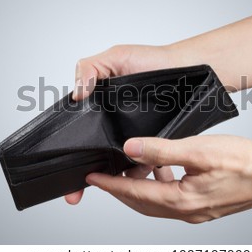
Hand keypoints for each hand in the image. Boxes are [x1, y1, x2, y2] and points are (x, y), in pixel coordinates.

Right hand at [65, 44, 183, 204]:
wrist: (187, 69)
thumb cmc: (152, 61)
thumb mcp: (116, 57)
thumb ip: (90, 68)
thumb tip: (76, 94)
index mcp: (99, 108)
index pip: (79, 134)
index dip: (70, 155)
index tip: (64, 175)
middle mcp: (114, 126)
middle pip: (96, 156)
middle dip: (87, 176)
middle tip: (76, 194)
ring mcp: (134, 137)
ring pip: (121, 164)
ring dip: (119, 179)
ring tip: (117, 186)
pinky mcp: (153, 143)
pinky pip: (147, 163)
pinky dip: (147, 172)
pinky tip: (149, 177)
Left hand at [85, 135, 251, 222]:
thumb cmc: (243, 162)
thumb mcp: (198, 150)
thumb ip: (162, 150)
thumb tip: (131, 149)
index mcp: (181, 200)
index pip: (134, 193)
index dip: (110, 185)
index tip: (92, 179)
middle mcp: (185, 212)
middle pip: (140, 203)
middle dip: (119, 190)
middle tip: (103, 177)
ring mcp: (195, 212)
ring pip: (155, 203)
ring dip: (139, 189)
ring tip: (131, 170)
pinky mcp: (203, 207)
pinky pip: (171, 201)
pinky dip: (159, 188)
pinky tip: (162, 172)